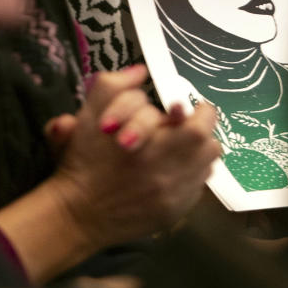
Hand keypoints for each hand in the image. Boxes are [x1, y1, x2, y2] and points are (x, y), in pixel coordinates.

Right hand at [45, 67, 219, 249]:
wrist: (76, 216)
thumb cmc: (84, 162)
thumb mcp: (90, 116)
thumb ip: (115, 86)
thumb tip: (140, 72)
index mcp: (157, 146)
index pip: (200, 123)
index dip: (195, 112)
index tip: (180, 111)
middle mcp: (173, 174)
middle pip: (211, 146)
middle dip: (199, 133)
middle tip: (181, 128)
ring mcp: (176, 198)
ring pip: (207, 167)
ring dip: (196, 154)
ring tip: (176, 150)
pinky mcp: (175, 215)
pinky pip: (196, 189)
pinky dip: (188, 177)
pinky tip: (168, 173)